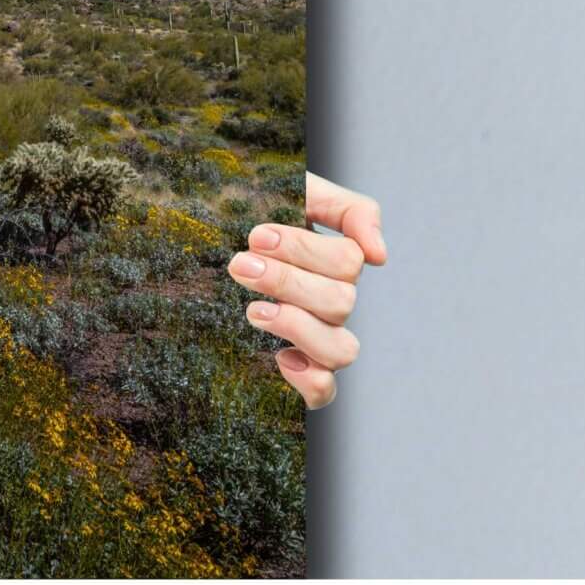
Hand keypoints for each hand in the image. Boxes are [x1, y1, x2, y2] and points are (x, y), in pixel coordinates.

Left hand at [229, 171, 385, 408]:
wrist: (205, 235)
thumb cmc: (252, 212)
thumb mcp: (299, 191)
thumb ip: (349, 210)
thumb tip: (380, 256)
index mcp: (336, 262)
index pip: (348, 261)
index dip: (304, 249)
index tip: (256, 236)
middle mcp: (332, 303)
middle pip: (341, 302)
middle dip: (287, 281)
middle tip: (240, 265)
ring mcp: (317, 339)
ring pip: (341, 350)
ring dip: (298, 327)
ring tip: (253, 310)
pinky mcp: (296, 370)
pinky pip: (324, 392)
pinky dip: (309, 380)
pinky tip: (279, 358)